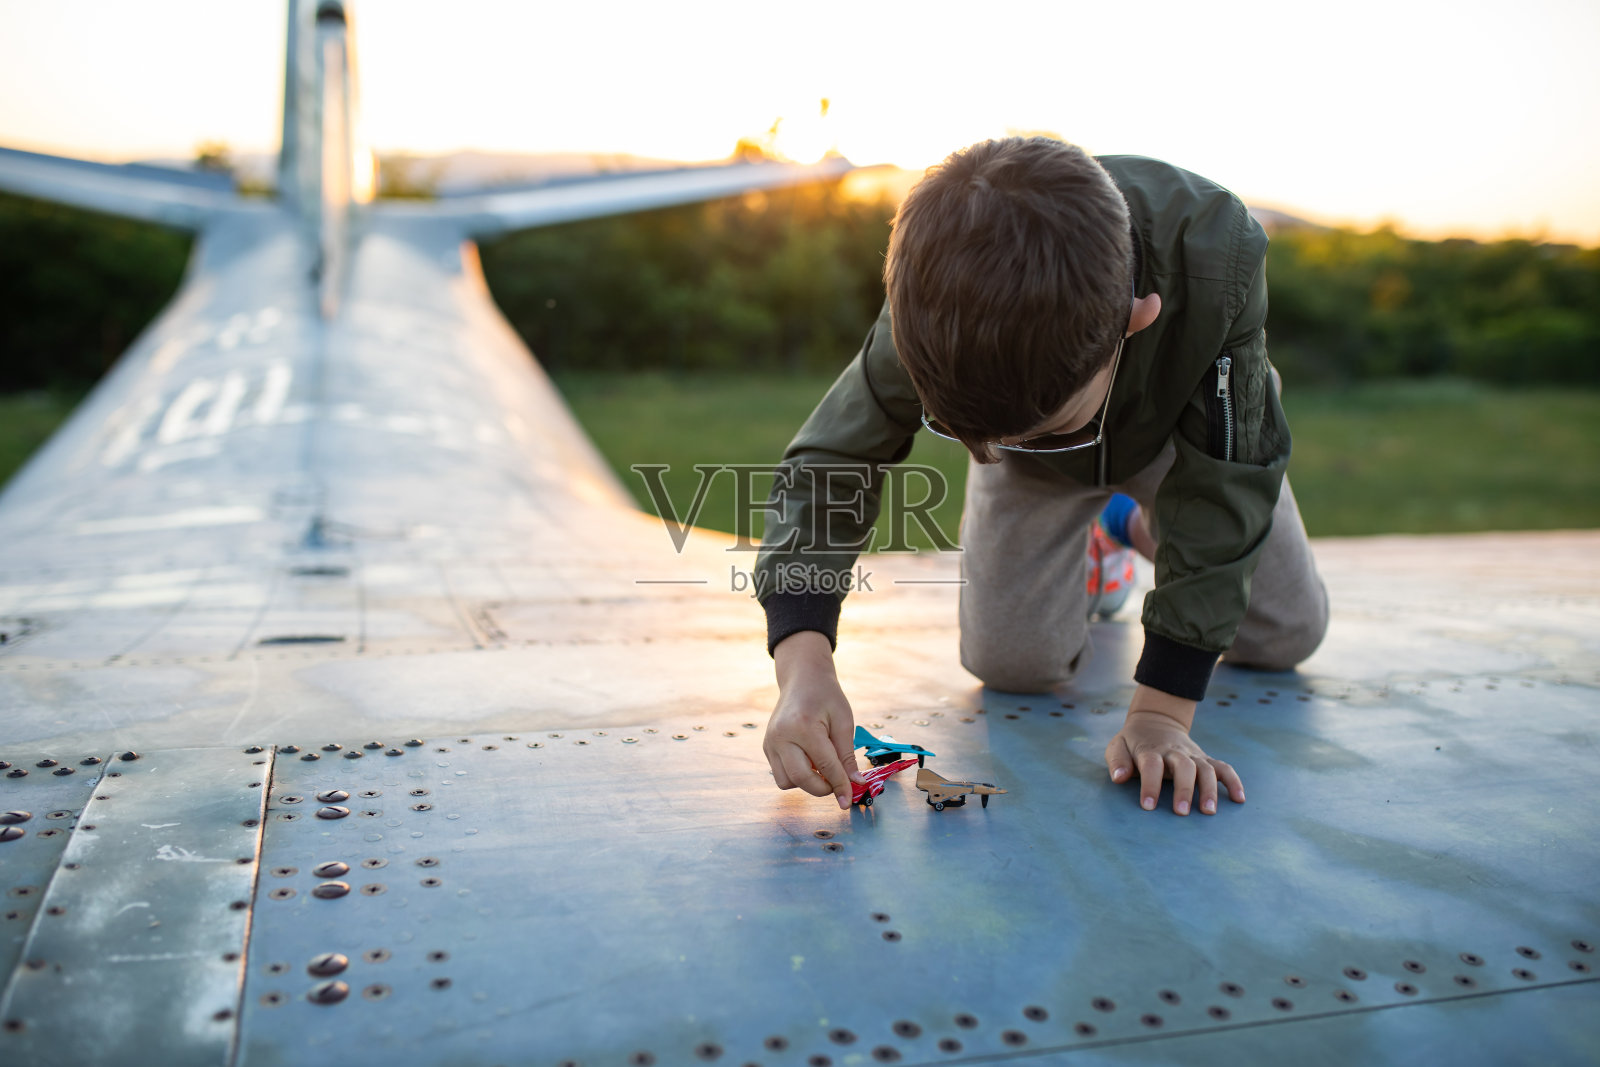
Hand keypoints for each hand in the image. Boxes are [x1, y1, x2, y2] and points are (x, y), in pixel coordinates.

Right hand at [763, 631, 864, 809]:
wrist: (802, 679)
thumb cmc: (826, 696)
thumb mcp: (843, 721)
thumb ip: (847, 756)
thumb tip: (855, 784)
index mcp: (803, 726)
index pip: (825, 766)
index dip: (840, 785)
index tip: (848, 800)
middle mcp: (781, 736)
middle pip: (801, 779)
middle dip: (822, 788)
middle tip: (837, 783)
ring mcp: (770, 742)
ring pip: (787, 782)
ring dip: (807, 783)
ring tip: (822, 766)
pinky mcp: (767, 747)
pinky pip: (781, 774)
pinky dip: (797, 775)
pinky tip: (809, 760)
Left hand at [1103, 684, 1244, 814]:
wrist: (1155, 721)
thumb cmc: (1133, 742)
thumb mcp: (1118, 746)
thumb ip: (1117, 761)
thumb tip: (1120, 778)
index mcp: (1150, 750)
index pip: (1152, 765)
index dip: (1150, 785)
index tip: (1148, 806)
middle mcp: (1174, 752)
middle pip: (1183, 766)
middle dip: (1184, 789)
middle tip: (1182, 813)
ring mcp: (1192, 755)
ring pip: (1205, 768)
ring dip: (1209, 789)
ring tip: (1209, 812)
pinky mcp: (1204, 759)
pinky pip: (1222, 768)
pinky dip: (1233, 781)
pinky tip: (1239, 799)